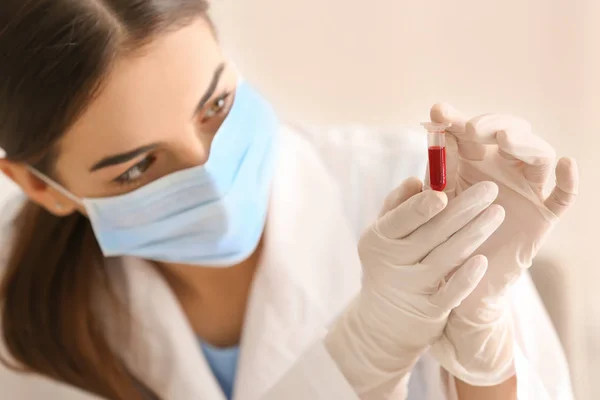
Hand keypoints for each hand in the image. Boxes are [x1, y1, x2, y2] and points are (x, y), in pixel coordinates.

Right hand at [325, 178, 504, 398]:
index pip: (400, 219)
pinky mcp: (430, 310)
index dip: (420, 207)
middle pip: (431, 234)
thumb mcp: (384, 236)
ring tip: (498, 213)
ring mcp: (411, 287)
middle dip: (463, 210)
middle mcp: (392, 263)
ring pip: (446, 258)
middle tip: (490, 189)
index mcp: (378, 239)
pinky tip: (483, 260)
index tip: (443, 194)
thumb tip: (416, 180)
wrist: (384, 320)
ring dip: (474, 234)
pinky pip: (451, 292)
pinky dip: (466, 277)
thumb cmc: (390, 263)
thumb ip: (398, 206)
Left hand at [428, 103, 578, 384]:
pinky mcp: (543, 214)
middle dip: (490, 125)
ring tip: (505, 140)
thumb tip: (424, 150)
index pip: (467, 132)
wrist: (456, 280)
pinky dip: (569, 179)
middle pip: (507, 133)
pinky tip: (565, 163)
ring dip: (523, 143)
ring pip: (537, 155)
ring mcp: (525, 189)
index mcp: (470, 162)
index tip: (438, 113)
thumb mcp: (429, 209)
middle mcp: (501, 169)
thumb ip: (425, 185)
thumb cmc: (439, 239)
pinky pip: (563, 195)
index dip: (454, 119)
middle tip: (472, 129)